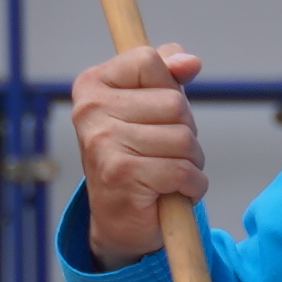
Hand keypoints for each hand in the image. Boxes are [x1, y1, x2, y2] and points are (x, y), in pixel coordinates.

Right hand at [68, 41, 208, 254]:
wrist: (118, 220)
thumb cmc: (137, 156)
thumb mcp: (148, 105)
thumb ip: (166, 73)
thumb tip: (190, 62)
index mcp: (92, 85)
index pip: (148, 60)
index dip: (168, 86)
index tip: (155, 112)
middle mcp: (90, 111)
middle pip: (175, 102)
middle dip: (184, 131)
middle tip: (163, 152)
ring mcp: (103, 143)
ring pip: (184, 139)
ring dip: (190, 162)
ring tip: (167, 173)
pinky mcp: (122, 174)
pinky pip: (183, 171)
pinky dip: (192, 186)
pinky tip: (173, 192)